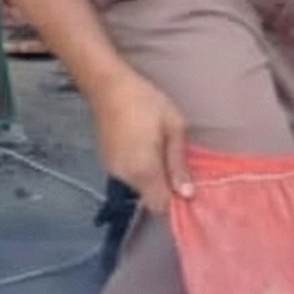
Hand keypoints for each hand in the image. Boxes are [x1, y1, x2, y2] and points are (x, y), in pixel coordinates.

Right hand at [87, 66, 192, 211]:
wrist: (109, 86)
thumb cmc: (147, 102)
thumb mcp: (173, 127)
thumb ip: (179, 163)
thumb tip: (187, 194)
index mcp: (144, 170)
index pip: (160, 207)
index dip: (175, 203)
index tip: (187, 188)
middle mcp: (125, 177)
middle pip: (149, 198)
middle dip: (165, 188)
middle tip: (176, 162)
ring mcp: (112, 170)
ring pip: (138, 188)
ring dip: (152, 178)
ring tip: (160, 149)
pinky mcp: (106, 162)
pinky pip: (127, 176)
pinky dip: (139, 170)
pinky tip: (144, 146)